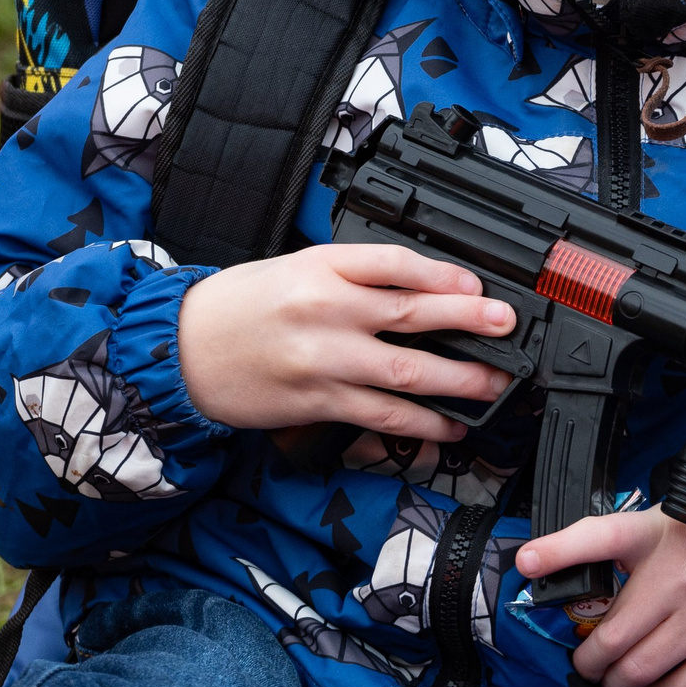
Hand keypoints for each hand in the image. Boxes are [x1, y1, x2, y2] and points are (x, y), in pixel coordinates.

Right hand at [177, 244, 513, 440]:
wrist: (179, 350)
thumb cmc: (238, 306)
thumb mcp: (294, 268)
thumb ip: (351, 275)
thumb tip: (419, 289)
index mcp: (320, 265)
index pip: (395, 262)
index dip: (444, 272)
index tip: (477, 282)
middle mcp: (325, 309)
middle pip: (412, 312)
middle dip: (469, 319)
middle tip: (506, 324)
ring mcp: (324, 359)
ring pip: (406, 370)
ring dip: (459, 379)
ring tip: (494, 384)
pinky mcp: (318, 401)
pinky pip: (381, 414)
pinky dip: (421, 423)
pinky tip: (448, 424)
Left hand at [515, 475, 685, 686]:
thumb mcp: (673, 510)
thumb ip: (626, 536)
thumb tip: (566, 560)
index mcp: (656, 534)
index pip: (596, 536)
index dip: (555, 551)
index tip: (527, 563)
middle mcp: (676, 576)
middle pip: (612, 637)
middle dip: (590, 663)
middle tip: (587, 666)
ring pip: (641, 670)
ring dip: (619, 685)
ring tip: (616, 683)